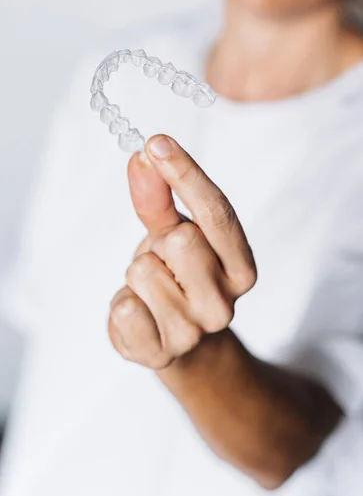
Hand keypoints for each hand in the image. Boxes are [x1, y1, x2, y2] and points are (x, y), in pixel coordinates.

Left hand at [108, 135, 256, 369]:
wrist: (176, 339)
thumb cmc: (178, 276)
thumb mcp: (173, 231)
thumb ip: (160, 196)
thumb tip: (143, 157)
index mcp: (241, 268)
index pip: (218, 214)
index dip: (186, 174)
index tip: (157, 142)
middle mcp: (225, 304)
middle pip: (181, 239)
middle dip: (160, 240)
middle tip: (163, 259)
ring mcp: (193, 332)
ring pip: (144, 271)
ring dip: (139, 271)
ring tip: (152, 287)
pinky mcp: (157, 352)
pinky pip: (124, 308)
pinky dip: (123, 302)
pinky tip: (139, 312)